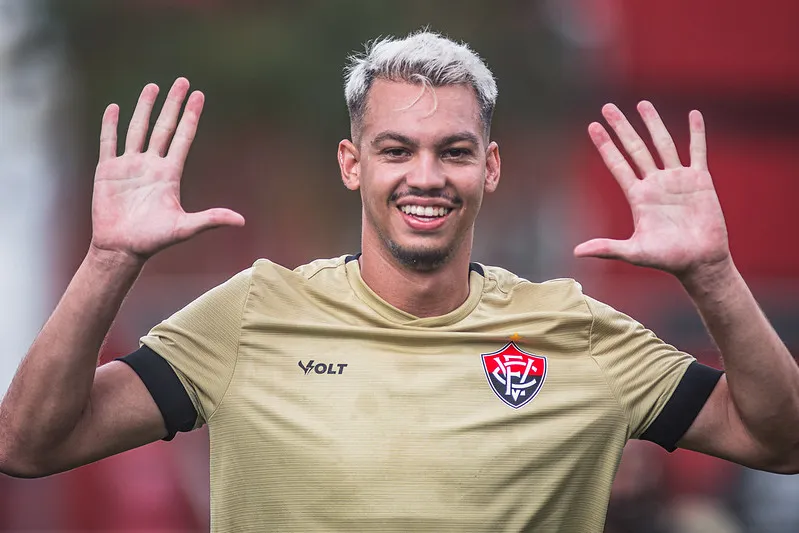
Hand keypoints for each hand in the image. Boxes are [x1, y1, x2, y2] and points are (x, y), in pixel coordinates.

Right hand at [89, 78, 244, 263]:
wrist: (121, 249)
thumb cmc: (153, 240)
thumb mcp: (185, 228)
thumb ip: (211, 219)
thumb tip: (241, 221)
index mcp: (169, 174)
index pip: (183, 138)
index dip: (191, 117)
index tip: (199, 96)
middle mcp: (151, 165)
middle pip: (164, 127)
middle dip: (173, 104)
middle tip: (182, 81)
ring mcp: (129, 166)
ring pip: (138, 129)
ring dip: (144, 108)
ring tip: (153, 87)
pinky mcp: (107, 171)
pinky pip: (109, 143)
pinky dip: (110, 125)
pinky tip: (115, 108)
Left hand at [574, 101, 729, 279]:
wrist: (700, 261)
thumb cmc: (667, 259)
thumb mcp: (634, 253)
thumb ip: (607, 249)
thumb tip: (576, 252)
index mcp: (638, 196)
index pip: (617, 164)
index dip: (605, 145)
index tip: (593, 126)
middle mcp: (654, 183)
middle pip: (635, 148)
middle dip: (622, 127)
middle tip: (607, 106)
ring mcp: (677, 179)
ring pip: (663, 144)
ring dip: (653, 123)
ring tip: (642, 103)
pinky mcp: (700, 180)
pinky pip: (697, 151)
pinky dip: (696, 133)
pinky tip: (693, 114)